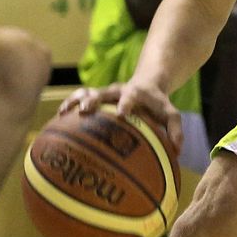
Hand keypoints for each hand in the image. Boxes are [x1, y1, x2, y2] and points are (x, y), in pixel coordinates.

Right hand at [60, 81, 182, 152]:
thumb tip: (178, 152)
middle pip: (104, 92)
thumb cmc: (157, 105)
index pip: (131, 97)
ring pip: (86, 92)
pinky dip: (68, 105)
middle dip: (94, 100)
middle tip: (85, 111)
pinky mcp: (93, 97)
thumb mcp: (170, 114)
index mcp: (136, 93)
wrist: (146, 85)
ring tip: (64, 112)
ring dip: (76, 100)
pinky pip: (78, 98)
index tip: (122, 113)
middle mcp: (117, 91)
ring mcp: (103, 93)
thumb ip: (175, 130)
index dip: (126, 104)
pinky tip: (58, 118)